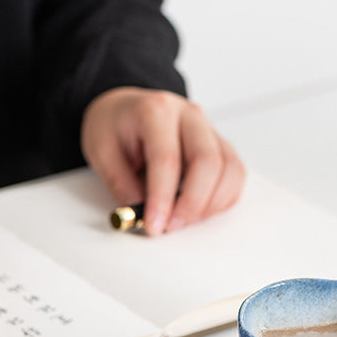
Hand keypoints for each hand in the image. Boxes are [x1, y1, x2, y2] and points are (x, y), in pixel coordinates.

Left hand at [81, 87, 244, 234]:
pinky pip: (235, 174)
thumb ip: (120, 183)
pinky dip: (223, 199)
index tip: (154, 225)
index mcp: (156, 110)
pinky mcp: (220, 145)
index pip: (167, 159)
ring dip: (211, 204)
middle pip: (208, 162)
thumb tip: (142, 214)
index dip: (162, 198)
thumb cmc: (114, 126)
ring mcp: (210, 129)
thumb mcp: (101, 151)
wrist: (126, 109)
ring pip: (230, 169)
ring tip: (185, 220)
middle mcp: (189, 115)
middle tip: (171, 227)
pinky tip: (201, 210)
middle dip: (192, 204)